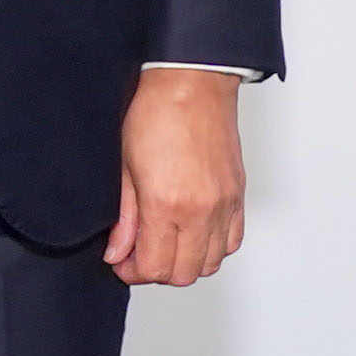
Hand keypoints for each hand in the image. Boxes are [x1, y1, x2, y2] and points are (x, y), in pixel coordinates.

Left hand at [103, 69, 247, 286]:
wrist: (192, 82)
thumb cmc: (156, 112)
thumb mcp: (124, 167)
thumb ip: (123, 218)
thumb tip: (118, 252)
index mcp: (167, 203)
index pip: (154, 267)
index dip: (133, 272)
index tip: (122, 261)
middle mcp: (201, 210)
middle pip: (183, 273)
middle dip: (157, 270)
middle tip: (139, 253)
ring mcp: (224, 204)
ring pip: (210, 263)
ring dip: (185, 261)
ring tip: (165, 241)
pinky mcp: (238, 195)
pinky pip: (232, 242)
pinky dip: (212, 247)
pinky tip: (192, 231)